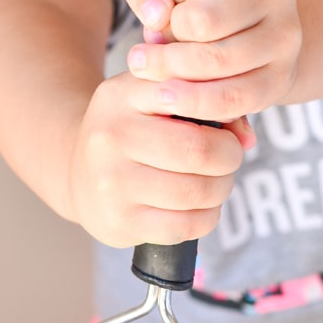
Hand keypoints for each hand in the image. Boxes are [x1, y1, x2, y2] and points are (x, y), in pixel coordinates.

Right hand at [66, 71, 254, 248]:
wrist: (76, 170)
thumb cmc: (133, 130)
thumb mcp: (156, 98)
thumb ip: (206, 102)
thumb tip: (247, 138)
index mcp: (123, 95)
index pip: (193, 99)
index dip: (223, 117)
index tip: (225, 128)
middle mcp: (111, 136)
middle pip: (201, 151)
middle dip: (229, 159)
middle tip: (227, 160)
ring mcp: (112, 183)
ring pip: (197, 192)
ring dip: (220, 190)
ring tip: (214, 184)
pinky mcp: (120, 222)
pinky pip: (186, 226)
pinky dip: (206, 219)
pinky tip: (199, 209)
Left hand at [122, 0, 301, 121]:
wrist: (252, 39)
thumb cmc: (199, 1)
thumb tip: (156, 17)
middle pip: (203, 18)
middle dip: (169, 34)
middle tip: (163, 40)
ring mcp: (285, 36)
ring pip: (216, 60)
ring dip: (172, 69)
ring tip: (149, 69)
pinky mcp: (281, 78)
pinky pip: (231, 98)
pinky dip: (192, 102)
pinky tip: (167, 98)